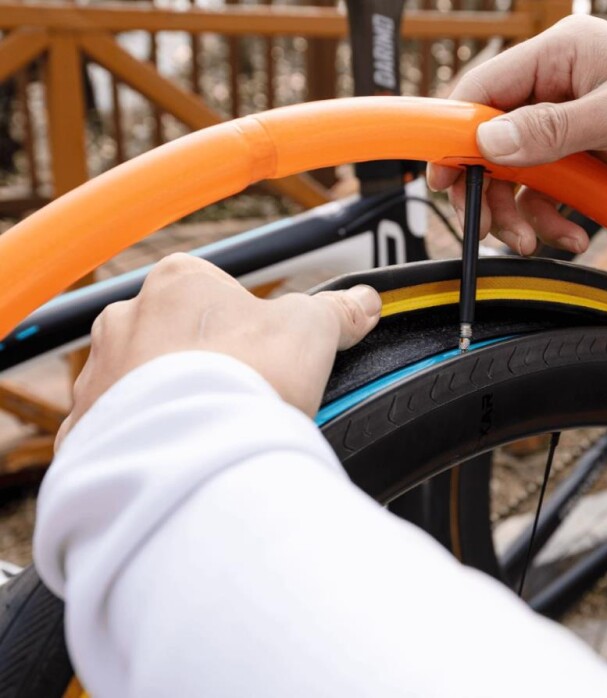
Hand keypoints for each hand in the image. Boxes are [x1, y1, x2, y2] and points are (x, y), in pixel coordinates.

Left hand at [57, 254, 380, 446]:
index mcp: (178, 283)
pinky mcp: (89, 429)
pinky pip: (122, 430)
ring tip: (220, 430)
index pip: (217, 291)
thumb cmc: (247, 374)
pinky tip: (184, 455)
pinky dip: (152, 439)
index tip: (273, 355)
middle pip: (180, 337)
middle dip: (211, 362)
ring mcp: (102, 375)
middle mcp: (126, 320)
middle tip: (250, 395)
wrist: (199, 452)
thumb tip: (364, 302)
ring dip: (178, 400)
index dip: (252, 324)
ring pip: (147, 383)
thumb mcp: (312, 330)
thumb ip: (336, 312)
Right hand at [428, 15, 606, 254]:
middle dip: (486, 188)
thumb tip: (488, 140)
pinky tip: (571, 237)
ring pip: (511, 177)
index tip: (442, 176)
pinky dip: (547, 222)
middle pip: (490, 142)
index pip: (485, 89)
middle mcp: (556, 91)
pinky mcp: (576, 165)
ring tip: (536, 240)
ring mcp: (564, 131)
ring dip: (516, 214)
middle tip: (485, 226)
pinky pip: (541, 197)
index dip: (456, 134)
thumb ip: (551, 130)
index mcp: (562, 57)